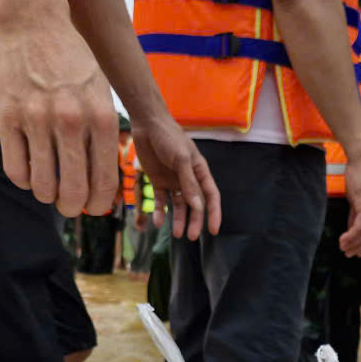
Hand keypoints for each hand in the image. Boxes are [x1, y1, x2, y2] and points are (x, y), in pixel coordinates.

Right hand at [0, 14, 118, 215]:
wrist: (34, 24)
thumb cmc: (72, 62)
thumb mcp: (101, 95)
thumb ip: (103, 136)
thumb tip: (102, 183)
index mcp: (100, 118)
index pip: (103, 181)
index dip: (98, 204)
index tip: (93, 207)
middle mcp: (70, 121)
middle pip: (72, 191)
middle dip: (71, 206)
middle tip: (68, 205)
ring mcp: (36, 119)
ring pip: (42, 185)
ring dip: (46, 195)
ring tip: (48, 188)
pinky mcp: (7, 117)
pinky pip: (16, 170)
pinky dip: (24, 180)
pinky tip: (30, 171)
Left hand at [131, 115, 220, 239]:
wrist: (147, 123)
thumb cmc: (169, 137)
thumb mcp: (181, 159)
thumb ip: (189, 183)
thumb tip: (198, 207)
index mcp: (200, 171)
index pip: (211, 196)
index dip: (213, 214)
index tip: (213, 231)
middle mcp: (188, 178)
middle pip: (195, 205)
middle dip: (194, 222)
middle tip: (190, 237)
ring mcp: (173, 180)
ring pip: (178, 205)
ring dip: (178, 220)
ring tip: (175, 234)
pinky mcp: (157, 181)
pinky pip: (160, 200)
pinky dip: (159, 211)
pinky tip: (157, 221)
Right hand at [341, 152, 360, 256]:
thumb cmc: (358, 174)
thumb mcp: (357, 196)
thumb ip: (356, 212)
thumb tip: (352, 228)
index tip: (359, 252)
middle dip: (360, 247)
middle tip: (349, 255)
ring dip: (354, 243)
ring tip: (343, 249)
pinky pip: (360, 225)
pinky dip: (352, 235)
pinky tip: (343, 240)